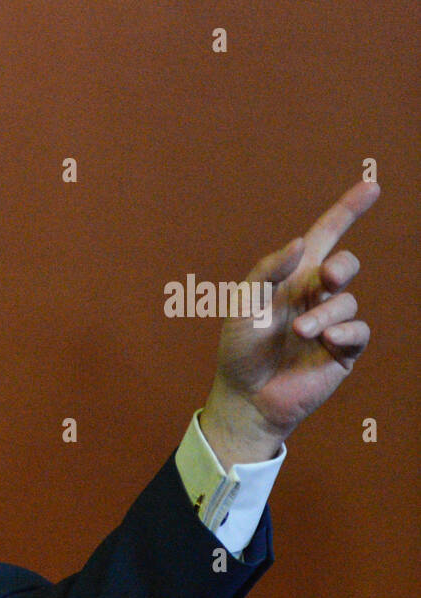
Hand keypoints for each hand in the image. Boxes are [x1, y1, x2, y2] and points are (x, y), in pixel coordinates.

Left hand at [201, 180, 379, 468]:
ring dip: (324, 313)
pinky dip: (342, 331)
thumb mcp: (244, 304)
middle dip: (342, 267)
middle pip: (346, 264)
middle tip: (327, 278)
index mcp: (291, 278)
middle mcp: (314, 296)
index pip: (324, 236)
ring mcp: (330, 322)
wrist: (245, 397)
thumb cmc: (240, 350)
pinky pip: (357, 330)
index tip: (372, 186)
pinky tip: (324, 341)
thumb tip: (300, 243)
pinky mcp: (342, 351)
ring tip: (299, 331)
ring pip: (347, 301)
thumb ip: (268, 270)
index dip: (347, 210)